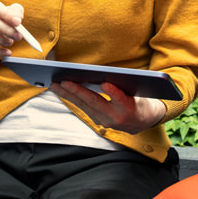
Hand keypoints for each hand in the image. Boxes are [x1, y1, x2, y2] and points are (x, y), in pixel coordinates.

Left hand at [51, 80, 165, 133]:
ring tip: (55, 84)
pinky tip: (62, 90)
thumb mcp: (139, 92)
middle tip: (64, 81)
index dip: (113, 92)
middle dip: (78, 91)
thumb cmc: (140, 100)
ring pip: (84, 106)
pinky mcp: (98, 121)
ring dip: (68, 95)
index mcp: (130, 108)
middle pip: (95, 102)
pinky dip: (71, 98)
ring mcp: (105, 121)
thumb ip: (125, 87)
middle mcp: (116, 118)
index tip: (105, 83)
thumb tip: (107, 76)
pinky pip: (83, 108)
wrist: (142, 122)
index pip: (121, 100)